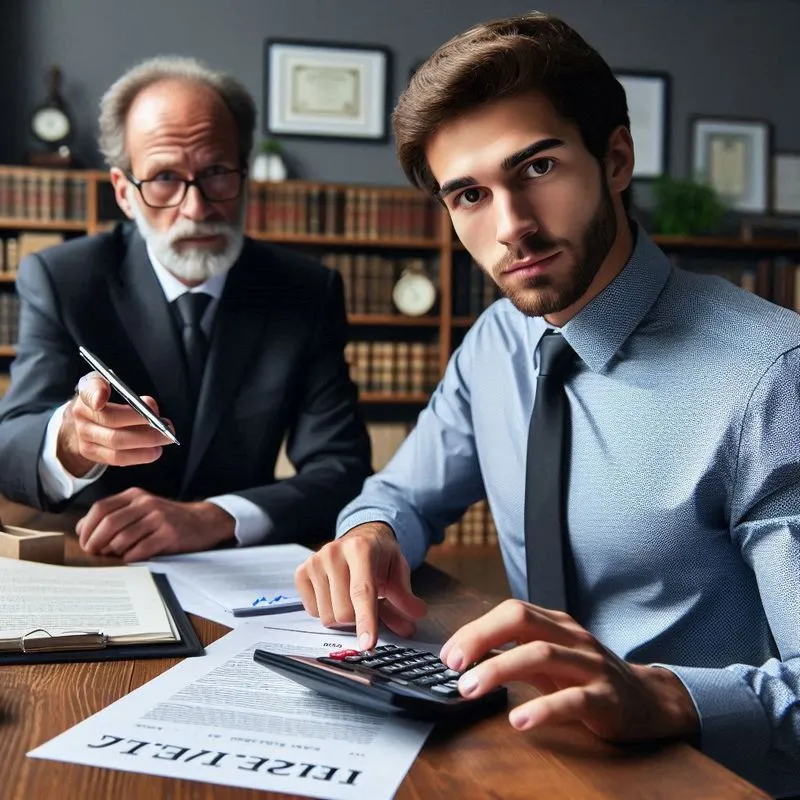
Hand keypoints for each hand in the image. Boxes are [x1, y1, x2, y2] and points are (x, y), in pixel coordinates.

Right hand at [57, 372, 173, 476]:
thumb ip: (130, 393)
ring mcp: (84, 436)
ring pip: (116, 443)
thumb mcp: (111, 387)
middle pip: (112, 421)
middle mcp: (81, 415)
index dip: (96, 394)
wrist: (83, 422)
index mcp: (86, 392)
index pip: (89, 391)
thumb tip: (150, 408)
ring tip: (164, 439)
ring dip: (145, 443)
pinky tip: (153, 451)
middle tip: (165, 426)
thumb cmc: (105, 401)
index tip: (102, 398)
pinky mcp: (91, 453)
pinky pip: (116, 458)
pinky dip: (138, 456)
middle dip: (143, 423)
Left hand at [76, 488, 235, 561]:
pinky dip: (130, 557)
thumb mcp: (141, 509)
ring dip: (112, 552)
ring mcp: (158, 518)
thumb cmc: (166, 519)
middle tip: (92, 553)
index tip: (83, 542)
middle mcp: (146, 503)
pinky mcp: (169, 534)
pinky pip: (141, 549)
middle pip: (109, 523)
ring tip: (111, 557)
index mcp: (135, 495)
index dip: (87, 527)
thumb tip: (83, 529)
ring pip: (123, 538)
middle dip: (95, 542)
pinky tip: (129, 559)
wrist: (202, 522)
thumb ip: (115, 514)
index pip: (101, 508)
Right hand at [294, 522, 427, 650]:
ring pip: (327, 616)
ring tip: (351, 596)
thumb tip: (410, 624)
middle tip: (368, 605)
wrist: (361, 536)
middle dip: (358, 619)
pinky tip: (335, 593)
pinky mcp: (301, 572)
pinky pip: (312, 611)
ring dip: (342, 616)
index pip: (363, 592)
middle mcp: (334, 552)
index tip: (368, 645)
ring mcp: (315, 561)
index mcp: (362, 549)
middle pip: (343, 613)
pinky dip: (326, 610)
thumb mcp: (398, 572)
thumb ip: (404, 599)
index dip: (366, 621)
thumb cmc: (380, 556)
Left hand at [440, 600, 698, 743]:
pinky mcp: (606, 698)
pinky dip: (543, 709)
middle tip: (455, 665)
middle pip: (522, 621)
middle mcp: (572, 637)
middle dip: (482, 638)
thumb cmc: (586, 677)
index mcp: (555, 623)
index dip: (476, 629)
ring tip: (471, 689)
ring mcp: (590, 665)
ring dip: (500, 670)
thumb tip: (464, 657)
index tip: (449, 654)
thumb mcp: (549, 658)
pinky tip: (518, 720)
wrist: (647, 700)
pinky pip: (573, 700)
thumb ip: (513, 652)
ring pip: (542, 654)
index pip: (510, 611)